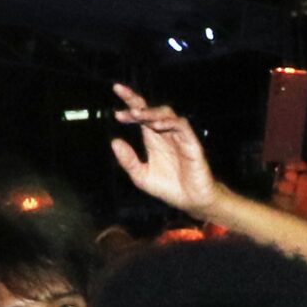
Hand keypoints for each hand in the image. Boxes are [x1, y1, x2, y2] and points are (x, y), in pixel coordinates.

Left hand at [109, 85, 220, 215]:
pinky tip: (156, 125)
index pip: (140, 115)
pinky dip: (169, 123)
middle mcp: (166, 133)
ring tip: (136, 114)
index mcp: (153, 138)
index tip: (116, 106)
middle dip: (137, 104)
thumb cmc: (169, 188)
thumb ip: (128, 161)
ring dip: (151, 112)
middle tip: (125, 108)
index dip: (129, 105)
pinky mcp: (192, 143)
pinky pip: (181, 126)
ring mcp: (179, 136)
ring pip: (166, 114)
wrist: (191, 202)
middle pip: (152, 110)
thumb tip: (114, 142)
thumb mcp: (141, 177)